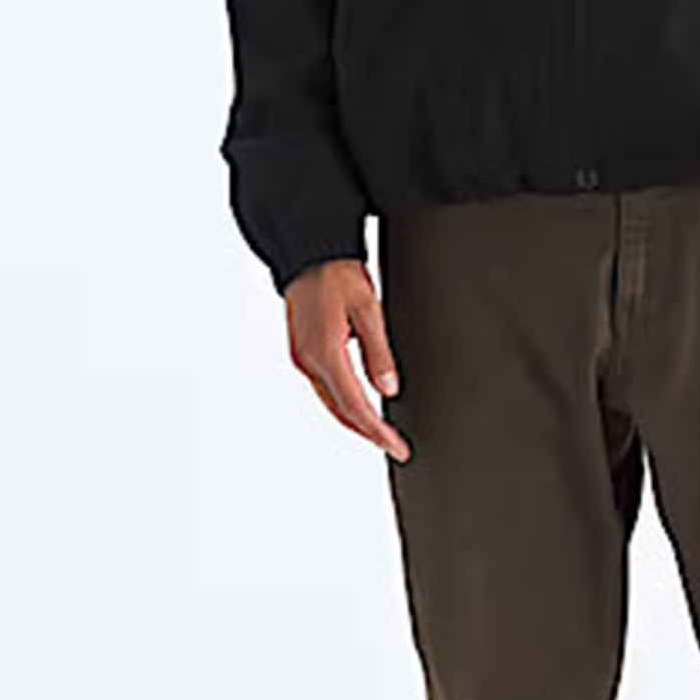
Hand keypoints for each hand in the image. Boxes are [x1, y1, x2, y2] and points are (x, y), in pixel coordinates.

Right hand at [284, 259, 411, 461]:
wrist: (307, 252)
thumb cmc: (336, 273)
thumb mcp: (368, 309)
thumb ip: (379, 353)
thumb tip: (389, 389)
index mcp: (324, 353)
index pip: (355, 406)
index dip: (378, 432)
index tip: (398, 447)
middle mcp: (308, 361)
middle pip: (341, 411)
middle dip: (369, 433)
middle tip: (395, 446)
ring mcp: (302, 358)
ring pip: (331, 402)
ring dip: (356, 420)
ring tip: (382, 433)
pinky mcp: (302, 352)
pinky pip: (325, 388)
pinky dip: (344, 403)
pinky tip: (359, 406)